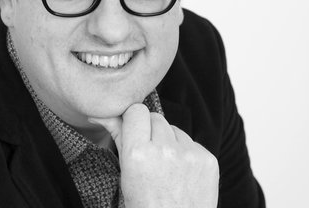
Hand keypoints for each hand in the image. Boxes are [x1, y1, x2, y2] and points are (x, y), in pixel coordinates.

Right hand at [89, 103, 218, 207]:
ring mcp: (189, 154)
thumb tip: (100, 115)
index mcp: (138, 154)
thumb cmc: (146, 206)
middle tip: (150, 154)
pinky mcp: (208, 159)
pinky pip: (192, 142)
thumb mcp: (126, 174)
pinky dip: (186, 153)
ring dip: (169, 141)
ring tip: (166, 167)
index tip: (134, 131)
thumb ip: (117, 137)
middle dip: (151, 131)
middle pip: (156, 117)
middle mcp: (164, 150)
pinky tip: (182, 173)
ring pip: (174, 129)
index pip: (136, 111)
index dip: (134, 121)